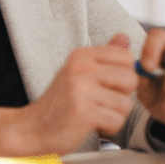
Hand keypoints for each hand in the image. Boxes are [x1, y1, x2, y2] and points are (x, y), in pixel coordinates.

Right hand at [11, 35, 138, 153]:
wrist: (34, 127)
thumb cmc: (60, 101)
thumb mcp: (79, 72)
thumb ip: (104, 55)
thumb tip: (124, 36)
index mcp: (81, 56)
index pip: (126, 56)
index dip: (124, 73)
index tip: (107, 83)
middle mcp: (80, 69)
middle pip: (131, 79)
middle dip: (122, 95)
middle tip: (101, 101)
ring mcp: (81, 90)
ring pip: (126, 103)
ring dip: (115, 114)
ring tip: (95, 113)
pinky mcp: (83, 113)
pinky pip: (117, 120)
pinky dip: (109, 127)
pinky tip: (92, 124)